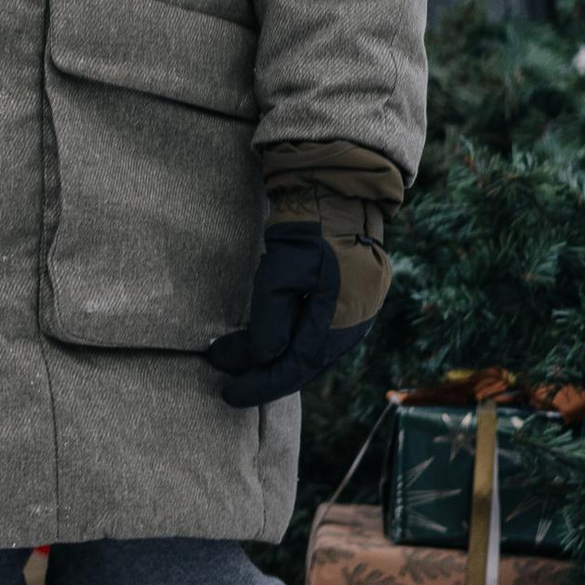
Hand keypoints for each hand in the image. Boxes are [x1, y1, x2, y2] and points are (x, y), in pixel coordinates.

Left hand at [208, 139, 403, 406]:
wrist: (338, 190)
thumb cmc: (308, 229)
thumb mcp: (281, 273)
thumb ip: (270, 321)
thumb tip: (261, 359)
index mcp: (342, 322)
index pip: (296, 368)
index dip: (260, 384)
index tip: (229, 394)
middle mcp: (354, 324)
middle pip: (305, 364)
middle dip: (265, 375)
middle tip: (228, 382)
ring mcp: (356, 310)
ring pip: (310, 349)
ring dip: (275, 358)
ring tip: (240, 362)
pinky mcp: (350, 295)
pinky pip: (317, 331)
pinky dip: (290, 340)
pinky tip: (269, 341)